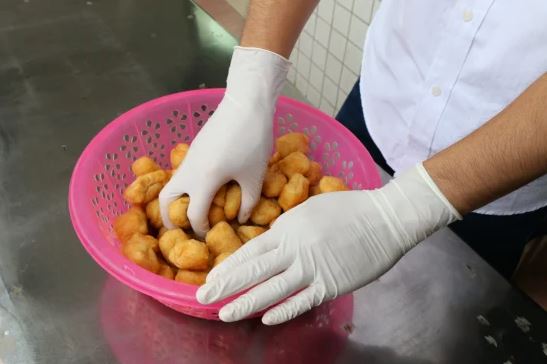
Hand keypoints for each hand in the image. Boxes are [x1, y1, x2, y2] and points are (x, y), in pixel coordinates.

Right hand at [159, 47, 289, 236]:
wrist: (247, 104)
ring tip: (192, 212)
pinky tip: (204, 189)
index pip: (192, 215)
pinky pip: (181, 174)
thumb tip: (241, 220)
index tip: (209, 236)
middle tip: (184, 229)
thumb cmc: (253, 141)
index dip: (199, 230)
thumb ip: (248, 202)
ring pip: (171, 185)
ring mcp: (188, 158)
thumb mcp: (254, 176)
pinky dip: (185, 187)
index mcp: (203, 180)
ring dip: (176, 202)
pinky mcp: (193, 149)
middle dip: (169, 218)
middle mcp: (188, 170)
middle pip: (165, 200)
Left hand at [197, 164, 460, 323]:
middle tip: (203, 298)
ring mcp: (312, 268)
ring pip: (272, 290)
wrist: (385, 218)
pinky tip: (266, 319)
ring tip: (225, 314)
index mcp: (287, 227)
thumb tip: (271, 242)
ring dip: (246, 303)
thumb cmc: (349, 208)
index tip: (210, 278)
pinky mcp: (331, 284)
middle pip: (253, 271)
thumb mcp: (310, 208)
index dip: (227, 267)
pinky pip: (302, 301)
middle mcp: (295, 248)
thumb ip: (288, 227)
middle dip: (225, 286)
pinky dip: (283, 311)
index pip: (250, 251)